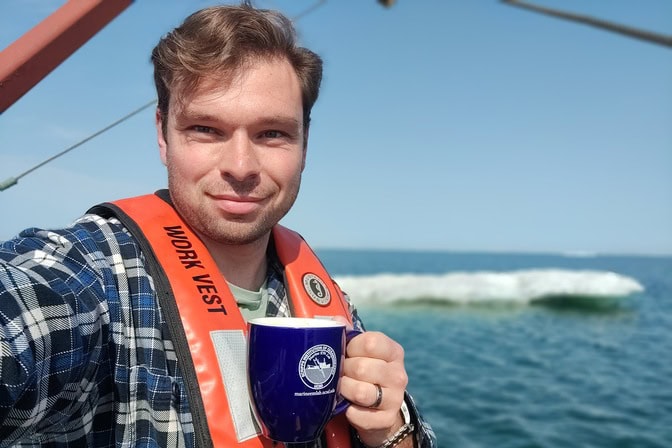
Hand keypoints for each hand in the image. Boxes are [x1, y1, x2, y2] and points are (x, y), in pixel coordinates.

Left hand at [339, 330, 408, 446]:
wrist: (379, 410)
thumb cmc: (366, 373)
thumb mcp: (362, 352)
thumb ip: (349, 334)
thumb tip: (334, 321)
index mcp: (393, 352)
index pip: (370, 342)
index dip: (351, 347)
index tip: (346, 352)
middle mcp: (398, 374)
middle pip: (361, 368)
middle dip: (344, 371)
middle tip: (341, 373)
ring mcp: (395, 398)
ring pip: (360, 392)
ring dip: (344, 391)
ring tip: (342, 389)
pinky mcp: (386, 419)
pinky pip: (358, 415)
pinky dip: (349, 412)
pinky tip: (349, 406)